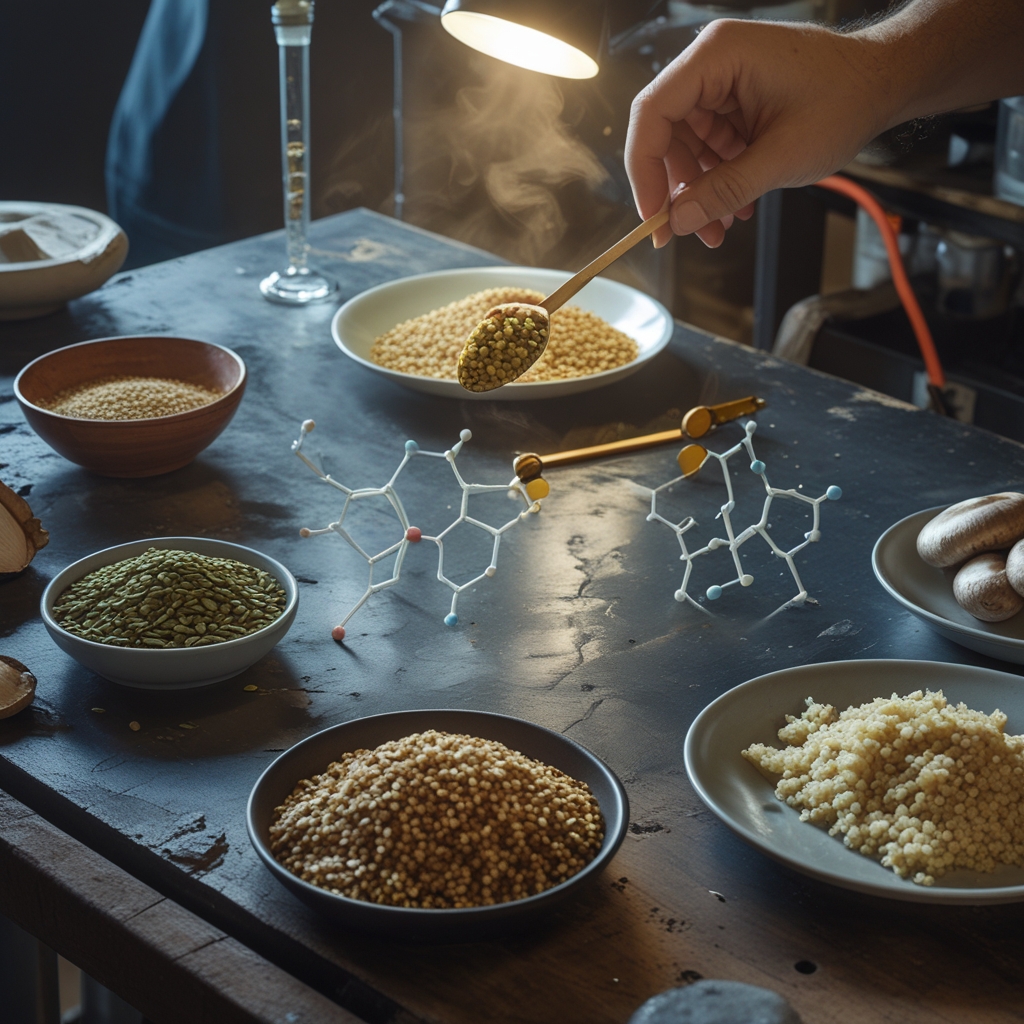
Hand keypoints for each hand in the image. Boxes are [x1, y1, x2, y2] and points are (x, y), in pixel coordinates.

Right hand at [626, 19, 892, 247]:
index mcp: (718, 56)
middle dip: (675, 189)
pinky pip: (709, 149)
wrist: (886, 84)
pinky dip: (717, 182)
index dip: (644, 169)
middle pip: (665, 134)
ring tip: (718, 228)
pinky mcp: (735, 104)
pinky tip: (734, 208)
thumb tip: (679, 221)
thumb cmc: (847, 99)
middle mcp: (713, 65)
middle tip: (682, 233)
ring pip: (685, 148)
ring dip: (698, 193)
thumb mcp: (782, 157)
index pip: (653, 112)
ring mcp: (723, 85)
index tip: (652, 214)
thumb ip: (723, 191)